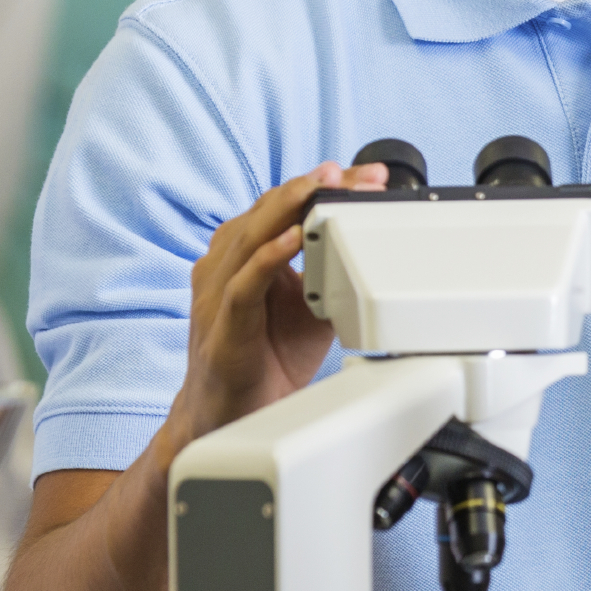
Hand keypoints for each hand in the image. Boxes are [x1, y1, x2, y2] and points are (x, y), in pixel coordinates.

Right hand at [170, 161, 385, 444]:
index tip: (365, 175)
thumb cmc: (266, 358)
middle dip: (314, 187)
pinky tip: (293, 240)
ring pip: (250, 237)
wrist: (235, 414)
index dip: (323, 186)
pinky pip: (243, 285)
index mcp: (245, 256)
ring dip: (290, 208)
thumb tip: (371, 246)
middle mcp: (227, 266)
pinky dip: (268, 258)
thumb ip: (330, 273)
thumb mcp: (311, 306)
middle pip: (269, 211)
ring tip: (322, 186)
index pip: (283, 206)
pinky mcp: (222, 326)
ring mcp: (220, 294)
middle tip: (355, 175)